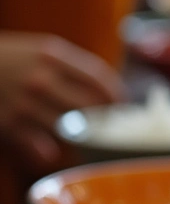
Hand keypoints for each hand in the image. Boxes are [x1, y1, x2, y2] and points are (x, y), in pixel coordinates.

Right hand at [0, 34, 123, 170]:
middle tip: (114, 129)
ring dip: (81, 139)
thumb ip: (71, 67)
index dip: (117, 97)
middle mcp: (40, 78)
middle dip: (107, 121)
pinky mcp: (8, 123)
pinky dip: (48, 152)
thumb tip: (108, 92)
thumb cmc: (6, 58)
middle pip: (90, 107)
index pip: (99, 79)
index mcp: (51, 54)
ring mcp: (24, 102)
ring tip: (88, 142)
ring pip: (69, 129)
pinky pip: (40, 147)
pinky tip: (51, 151)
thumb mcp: (38, 50)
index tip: (124, 107)